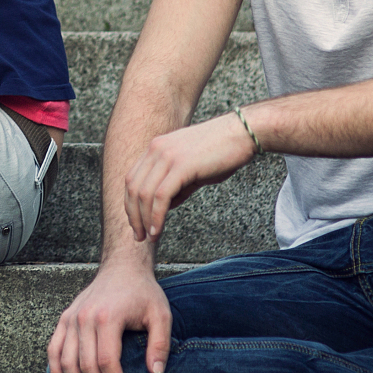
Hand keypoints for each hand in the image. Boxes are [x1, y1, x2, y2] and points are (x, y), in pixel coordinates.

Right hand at [47, 263, 172, 372]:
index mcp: (107, 317)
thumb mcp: (161, 315)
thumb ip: (160, 345)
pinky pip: (54, 348)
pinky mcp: (65, 318)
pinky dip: (56, 370)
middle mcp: (84, 317)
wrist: (122, 267)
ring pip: (66, 361)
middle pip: (85, 365)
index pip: (106, 361)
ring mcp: (71, 317)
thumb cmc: (143, 292)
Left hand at [124, 113, 255, 243]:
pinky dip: (156, 217)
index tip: (137, 223)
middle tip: (139, 237)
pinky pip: (161, 196)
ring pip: (144, 194)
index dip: (130, 204)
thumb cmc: (221, 152)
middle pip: (132, 187)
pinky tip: (157, 231)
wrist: (242, 133)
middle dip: (133, 216)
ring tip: (149, 238)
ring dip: (144, 220)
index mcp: (156, 148)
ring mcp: (166, 155)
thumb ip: (176, 186)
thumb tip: (164, 207)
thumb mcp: (191, 169)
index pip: (132, 179)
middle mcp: (156, 149)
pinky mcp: (181, 165)